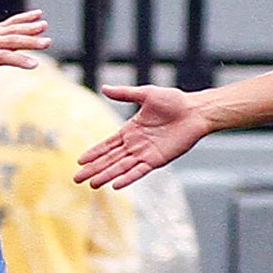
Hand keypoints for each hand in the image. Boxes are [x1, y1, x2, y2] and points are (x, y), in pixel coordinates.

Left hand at [0, 10, 50, 98]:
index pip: (5, 57)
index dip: (20, 60)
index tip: (34, 64)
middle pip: (13, 40)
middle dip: (30, 41)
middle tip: (47, 42)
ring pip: (14, 29)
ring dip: (30, 27)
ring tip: (44, 26)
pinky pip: (12, 22)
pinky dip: (25, 18)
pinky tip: (38, 15)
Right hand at [73, 84, 214, 188]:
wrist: (196, 111)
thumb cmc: (174, 101)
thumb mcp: (146, 94)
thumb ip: (125, 94)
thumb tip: (104, 88)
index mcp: (130, 130)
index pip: (107, 144)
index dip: (93, 153)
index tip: (80, 161)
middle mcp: (135, 144)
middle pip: (109, 159)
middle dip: (93, 169)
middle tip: (77, 179)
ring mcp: (145, 153)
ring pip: (121, 167)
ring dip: (106, 175)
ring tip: (91, 184)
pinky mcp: (157, 160)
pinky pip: (139, 171)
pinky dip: (128, 177)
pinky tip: (115, 185)